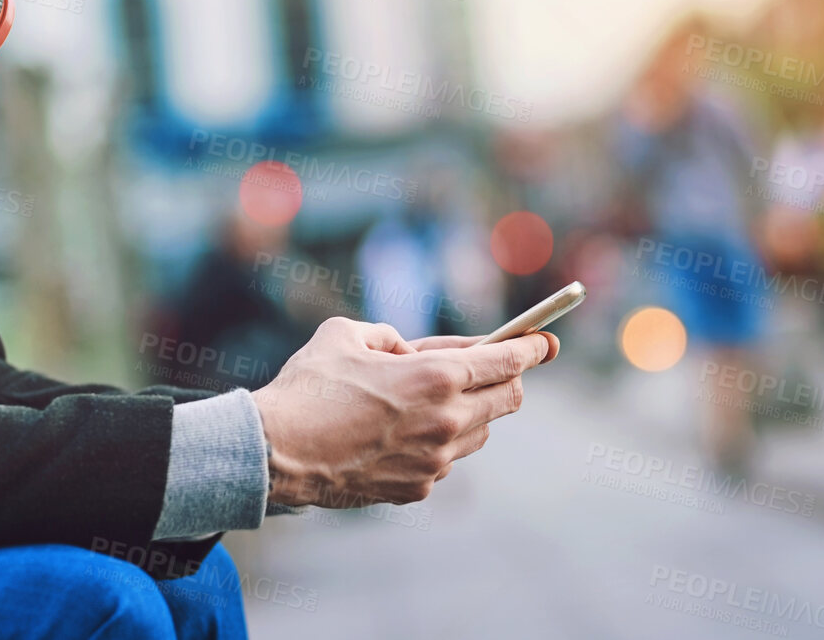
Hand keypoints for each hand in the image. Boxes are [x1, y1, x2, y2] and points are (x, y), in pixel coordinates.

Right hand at [251, 317, 554, 508]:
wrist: (277, 452)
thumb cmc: (309, 386)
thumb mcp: (348, 334)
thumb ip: (390, 336)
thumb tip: (408, 350)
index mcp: (437, 376)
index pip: (508, 360)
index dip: (532, 347)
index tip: (546, 342)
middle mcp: (448, 421)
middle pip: (510, 399)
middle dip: (510, 379)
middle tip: (495, 367)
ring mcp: (436, 461)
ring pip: (480, 433)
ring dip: (470, 412)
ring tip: (430, 399)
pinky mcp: (418, 489)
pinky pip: (446, 460)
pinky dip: (438, 442)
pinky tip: (402, 432)